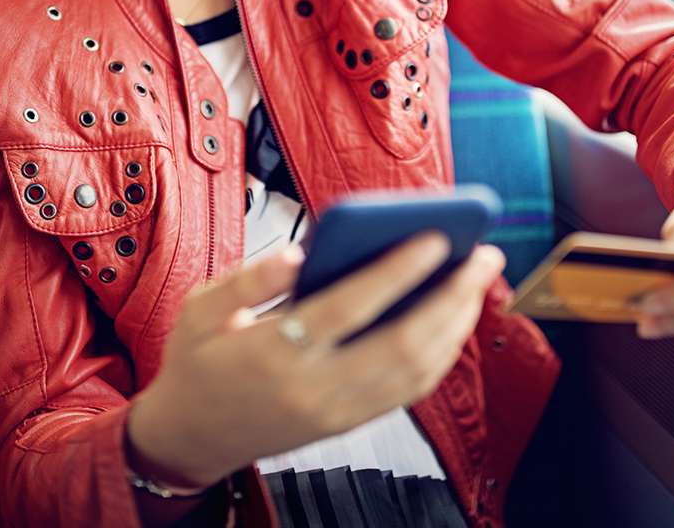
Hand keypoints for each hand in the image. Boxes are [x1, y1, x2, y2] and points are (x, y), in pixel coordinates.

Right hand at [127, 233, 505, 486]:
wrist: (190, 437)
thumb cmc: (196, 362)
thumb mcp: (201, 309)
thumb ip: (251, 277)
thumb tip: (302, 251)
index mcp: (272, 352)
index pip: (348, 307)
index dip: (396, 271)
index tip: (434, 235)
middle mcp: (313, 387)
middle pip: (403, 344)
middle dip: (452, 297)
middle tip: (483, 254)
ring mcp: (335, 411)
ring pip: (417, 372)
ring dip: (457, 324)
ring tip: (477, 279)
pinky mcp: (347, 423)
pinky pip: (408, 391)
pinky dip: (441, 353)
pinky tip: (453, 317)